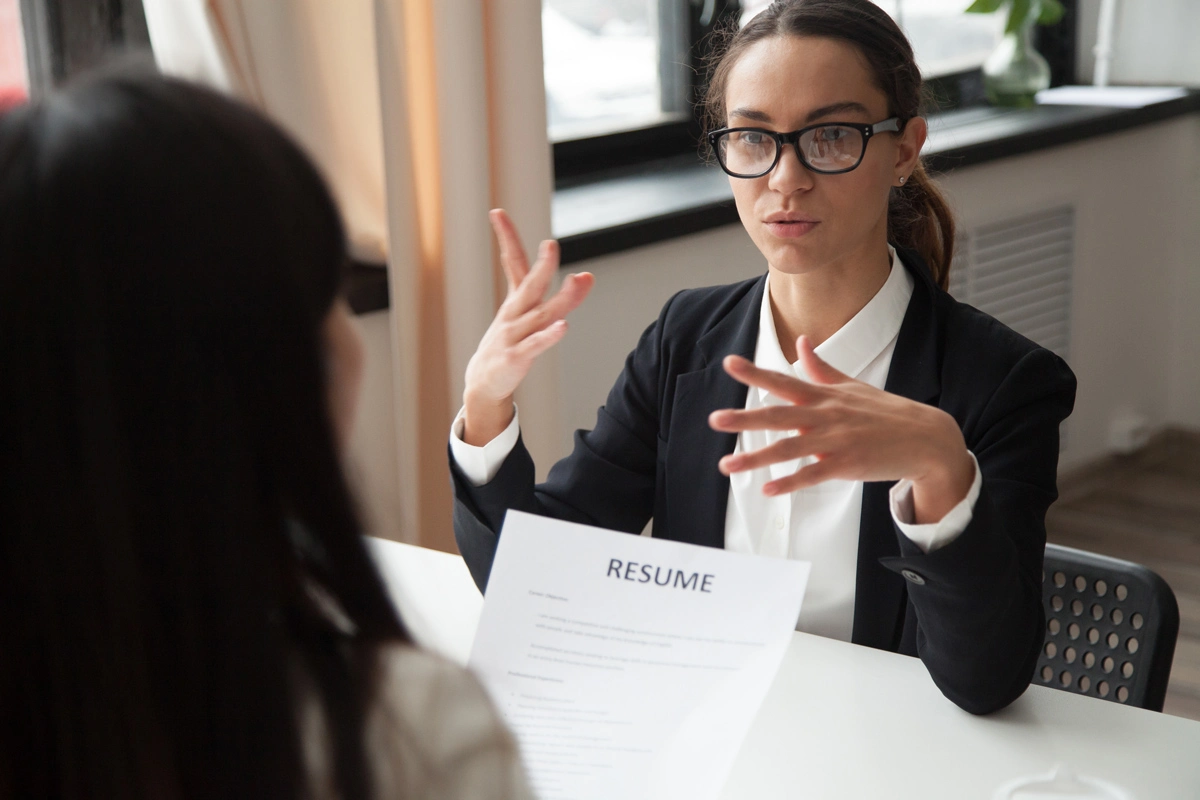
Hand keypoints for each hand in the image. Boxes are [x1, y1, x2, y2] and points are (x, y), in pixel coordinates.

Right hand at [461, 209, 593, 445]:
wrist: (484, 381)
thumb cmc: (509, 344)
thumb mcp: (530, 317)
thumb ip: (559, 296)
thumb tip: (586, 276)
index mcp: (515, 301)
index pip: (511, 263)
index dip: (506, 238)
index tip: (496, 212)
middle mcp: (514, 314)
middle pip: (530, 285)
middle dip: (542, 265)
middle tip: (551, 244)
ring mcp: (513, 335)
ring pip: (540, 314)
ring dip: (560, 298)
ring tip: (577, 281)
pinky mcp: (516, 357)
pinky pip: (535, 345)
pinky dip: (549, 336)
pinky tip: (564, 327)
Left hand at [708, 335, 974, 523]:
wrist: (925, 438)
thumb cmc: (885, 411)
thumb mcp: (851, 385)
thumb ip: (820, 368)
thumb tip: (802, 342)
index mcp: (824, 396)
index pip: (783, 381)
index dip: (755, 373)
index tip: (729, 364)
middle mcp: (825, 416)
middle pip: (779, 415)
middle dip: (745, 418)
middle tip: (714, 419)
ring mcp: (835, 441)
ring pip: (789, 449)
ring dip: (756, 457)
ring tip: (726, 465)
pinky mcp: (846, 465)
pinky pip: (812, 475)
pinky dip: (790, 482)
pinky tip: (767, 489)